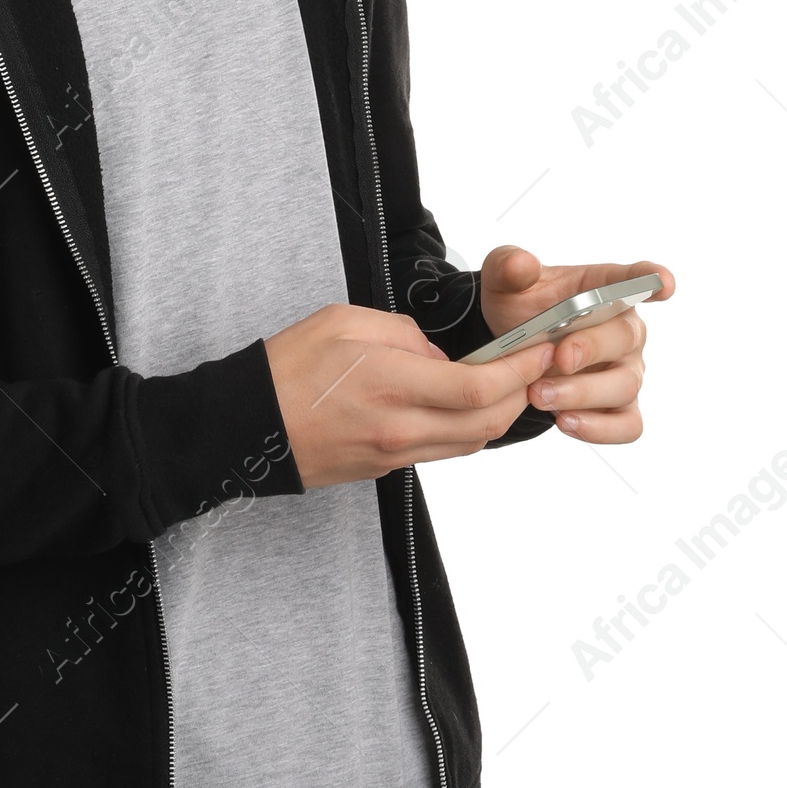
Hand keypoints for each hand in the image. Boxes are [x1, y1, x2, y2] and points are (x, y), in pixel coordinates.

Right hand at [264, 303, 557, 489]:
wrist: (247, 425)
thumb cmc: (287, 368)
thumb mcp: (344, 321)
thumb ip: (404, 333)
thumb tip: (439, 356)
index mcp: (391, 383)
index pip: (479, 385)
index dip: (520, 369)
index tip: (539, 348)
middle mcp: (400, 427)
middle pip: (488, 422)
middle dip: (521, 393)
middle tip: (534, 364)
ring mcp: (395, 453)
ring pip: (472, 442)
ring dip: (498, 413)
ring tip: (507, 382)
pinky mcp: (387, 466)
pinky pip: (444, 450)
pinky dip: (468, 427)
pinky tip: (467, 402)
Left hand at [477, 246, 674, 444]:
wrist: (507, 353)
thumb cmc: (518, 309)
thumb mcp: (503, 283)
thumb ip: (509, 267)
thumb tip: (523, 265)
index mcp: (604, 289)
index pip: (637, 278)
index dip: (654, 280)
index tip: (663, 284)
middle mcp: (624, 330)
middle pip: (626, 338)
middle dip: (591, 349)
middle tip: (556, 359)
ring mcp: (626, 370)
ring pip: (625, 386)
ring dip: (582, 393)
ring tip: (538, 394)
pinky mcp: (620, 408)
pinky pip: (628, 425)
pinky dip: (598, 428)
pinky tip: (564, 421)